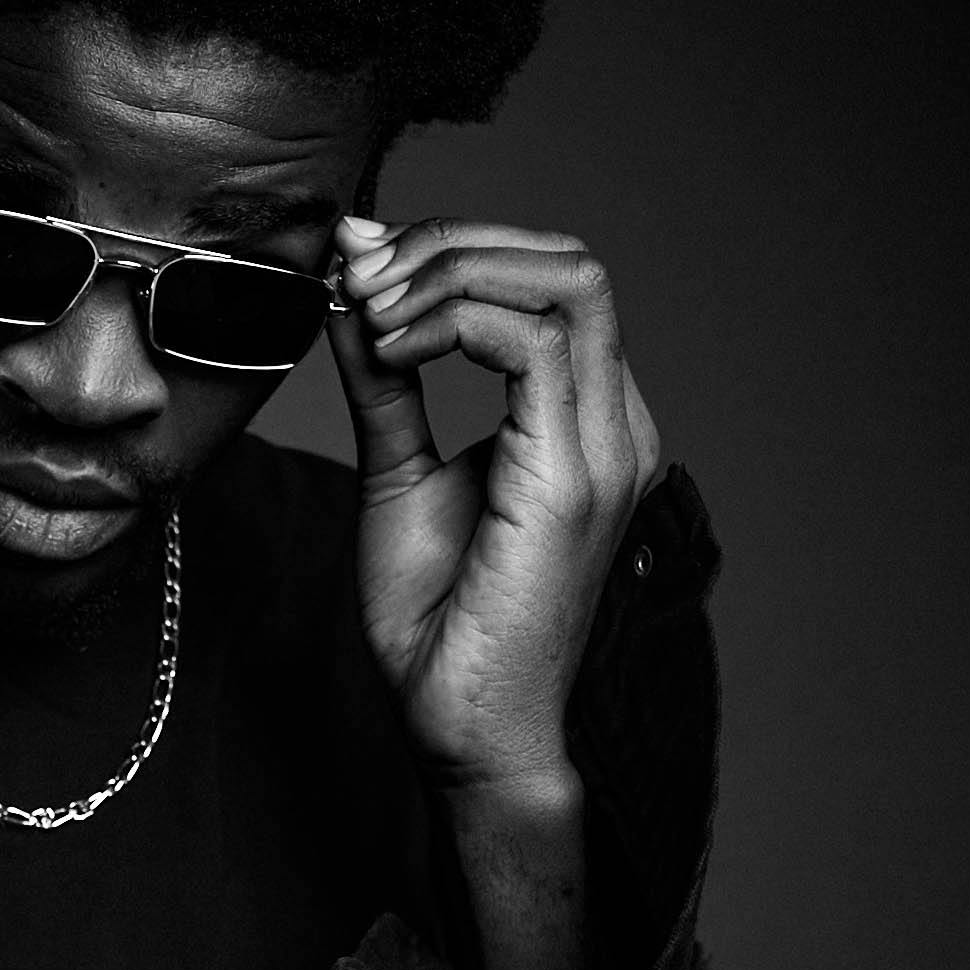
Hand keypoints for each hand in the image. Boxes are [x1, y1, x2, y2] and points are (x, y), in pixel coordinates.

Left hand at [325, 213, 663, 795]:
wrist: (461, 729)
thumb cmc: (439, 622)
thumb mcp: (397, 469)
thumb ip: (387, 375)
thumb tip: (352, 281)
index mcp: (588, 422)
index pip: (554, 280)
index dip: (457, 248)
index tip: (360, 266)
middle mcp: (617, 426)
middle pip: (571, 262)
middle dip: (455, 241)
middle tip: (361, 273)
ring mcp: (607, 449)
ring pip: (564, 282)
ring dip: (448, 271)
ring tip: (370, 309)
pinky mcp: (573, 478)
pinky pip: (531, 345)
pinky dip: (449, 320)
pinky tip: (388, 347)